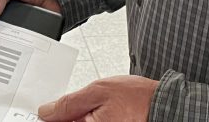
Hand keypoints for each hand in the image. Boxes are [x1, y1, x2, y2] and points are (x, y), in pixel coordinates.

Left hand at [38, 76, 159, 121]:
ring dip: (75, 117)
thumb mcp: (99, 91)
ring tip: (92, 107)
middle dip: (62, 116)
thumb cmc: (138, 99)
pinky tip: (95, 112)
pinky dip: (88, 117)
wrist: (164, 105)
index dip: (47, 117)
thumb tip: (46, 111)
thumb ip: (69, 103)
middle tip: (70, 105)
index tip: (44, 111)